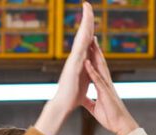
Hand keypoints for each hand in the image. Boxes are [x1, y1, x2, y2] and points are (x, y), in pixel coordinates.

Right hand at [34, 1, 95, 134]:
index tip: (92, 15)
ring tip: (87, 9)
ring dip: (85, 24)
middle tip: (88, 4)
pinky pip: (80, 49)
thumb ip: (86, 72)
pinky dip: (83, 40)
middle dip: (87, 19)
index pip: (87, 40)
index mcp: (81, 59)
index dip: (89, 28)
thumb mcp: (84, 80)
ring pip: (81, 38)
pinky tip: (86, 30)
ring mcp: (74, 60)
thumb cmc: (73, 95)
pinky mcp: (73, 66)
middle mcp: (77, 56)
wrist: (64, 104)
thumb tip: (89, 68)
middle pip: (83, 34)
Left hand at [82, 38, 139, 134]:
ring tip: (90, 43)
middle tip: (92, 38)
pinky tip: (87, 63)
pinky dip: (91, 71)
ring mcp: (107, 87)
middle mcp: (106, 84)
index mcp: (103, 87)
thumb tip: (82, 99)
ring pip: (100, 68)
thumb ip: (89, 101)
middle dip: (96, 51)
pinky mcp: (106, 93)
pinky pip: (98, 79)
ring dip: (95, 55)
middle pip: (100, 64)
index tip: (90, 47)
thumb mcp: (95, 108)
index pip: (98, 69)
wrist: (121, 126)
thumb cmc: (111, 118)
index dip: (94, 58)